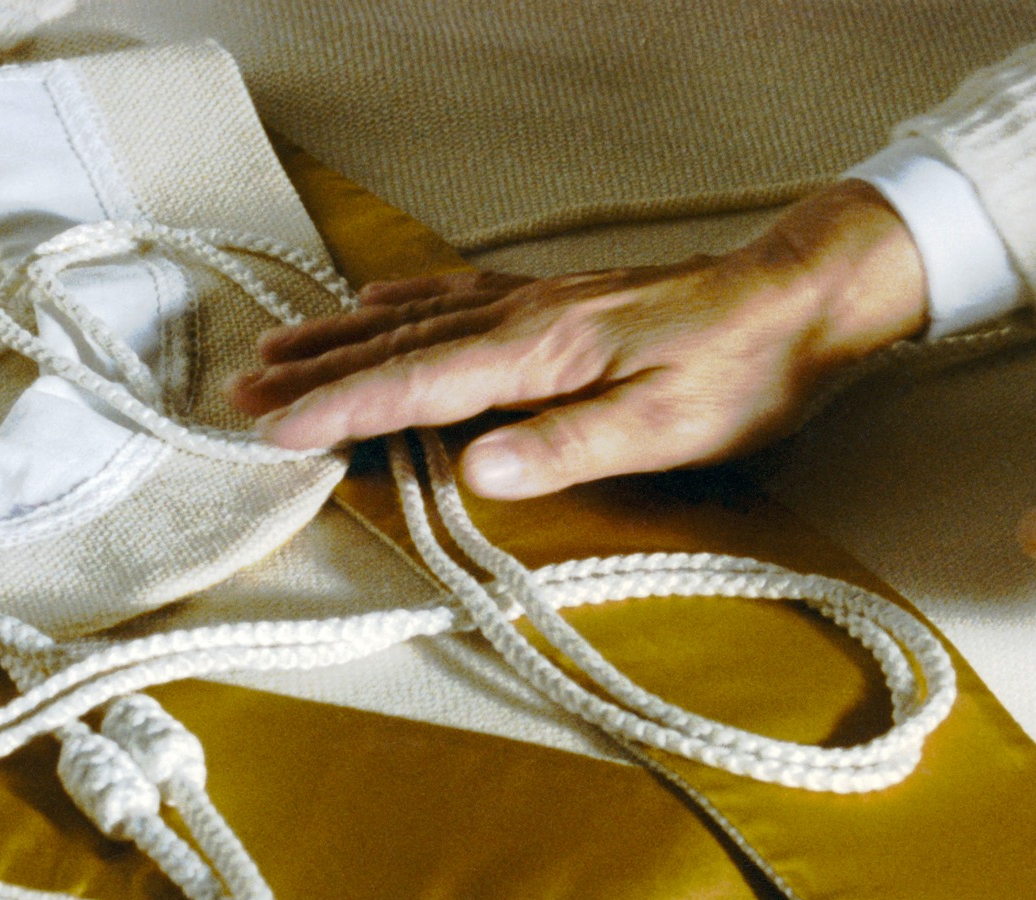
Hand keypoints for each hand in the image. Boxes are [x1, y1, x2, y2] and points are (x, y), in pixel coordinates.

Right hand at [227, 180, 924, 498]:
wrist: (795, 296)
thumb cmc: (739, 370)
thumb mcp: (665, 424)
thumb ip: (566, 445)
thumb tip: (475, 469)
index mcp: (537, 351)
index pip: (415, 387)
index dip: (339, 412)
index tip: (272, 432)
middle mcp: (521, 317)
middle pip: (394, 348)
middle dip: (313, 375)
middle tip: (240, 395)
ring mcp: (534, 302)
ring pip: (412, 318)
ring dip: (340, 339)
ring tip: (277, 350)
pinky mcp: (554, 300)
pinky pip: (453, 294)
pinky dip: (401, 302)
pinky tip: (374, 301)